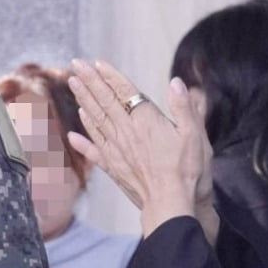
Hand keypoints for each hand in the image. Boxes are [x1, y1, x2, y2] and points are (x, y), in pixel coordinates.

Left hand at [67, 60, 211, 237]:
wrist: (172, 204)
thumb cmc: (188, 170)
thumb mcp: (195, 135)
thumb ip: (184, 107)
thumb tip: (176, 82)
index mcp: (146, 121)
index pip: (125, 92)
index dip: (110, 76)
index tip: (96, 63)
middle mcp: (126, 132)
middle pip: (105, 101)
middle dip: (89, 81)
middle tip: (75, 65)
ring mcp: (117, 150)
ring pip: (95, 120)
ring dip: (83, 101)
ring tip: (72, 85)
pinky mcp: (113, 167)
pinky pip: (93, 150)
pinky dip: (83, 139)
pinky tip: (72, 133)